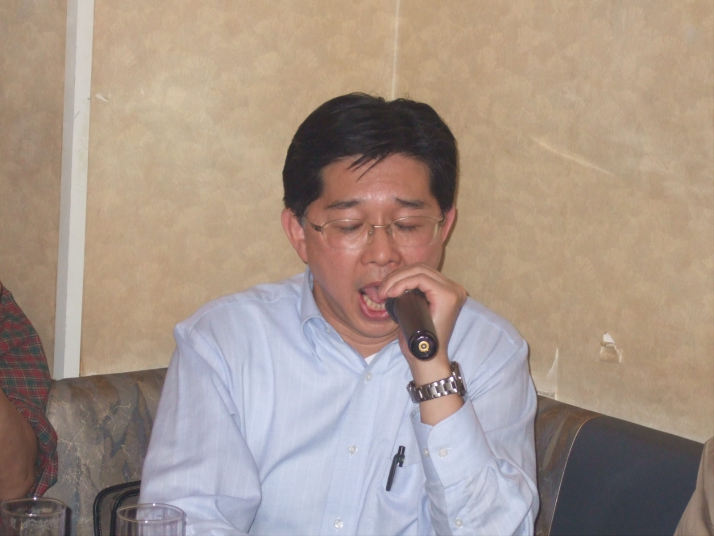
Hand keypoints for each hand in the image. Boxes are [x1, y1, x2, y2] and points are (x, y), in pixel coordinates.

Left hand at [378, 264, 466, 380]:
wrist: (426, 359)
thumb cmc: (417, 340)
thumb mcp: (413, 312)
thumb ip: (410, 296)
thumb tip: (392, 284)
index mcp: (448, 291)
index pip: (421, 272)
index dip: (400, 276)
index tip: (384, 290)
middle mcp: (454, 289)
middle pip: (420, 268)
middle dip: (396, 276)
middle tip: (381, 291)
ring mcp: (453, 291)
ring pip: (419, 271)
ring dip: (396, 279)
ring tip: (384, 292)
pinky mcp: (447, 295)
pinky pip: (421, 278)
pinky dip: (403, 282)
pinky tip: (392, 293)